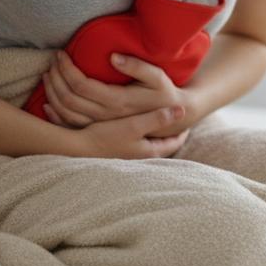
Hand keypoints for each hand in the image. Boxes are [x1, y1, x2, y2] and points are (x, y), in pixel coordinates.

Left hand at [41, 50, 192, 135]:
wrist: (171, 119)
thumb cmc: (164, 93)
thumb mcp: (157, 78)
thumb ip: (137, 66)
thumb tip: (113, 56)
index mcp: (117, 102)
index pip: (82, 85)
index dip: (67, 69)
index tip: (61, 53)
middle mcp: (106, 116)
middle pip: (69, 98)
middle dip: (56, 77)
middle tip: (53, 60)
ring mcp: (100, 126)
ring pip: (65, 112)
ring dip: (52, 92)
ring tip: (48, 74)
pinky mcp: (98, 131)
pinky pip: (69, 125)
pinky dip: (54, 113)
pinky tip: (47, 103)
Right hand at [68, 106, 191, 158]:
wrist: (77, 147)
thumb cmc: (106, 137)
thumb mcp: (135, 126)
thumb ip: (157, 118)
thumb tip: (182, 110)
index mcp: (149, 151)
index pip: (174, 143)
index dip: (182, 131)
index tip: (188, 119)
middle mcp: (140, 154)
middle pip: (162, 143)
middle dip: (170, 131)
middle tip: (177, 117)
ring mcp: (128, 152)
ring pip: (148, 141)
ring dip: (155, 131)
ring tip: (161, 118)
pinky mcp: (116, 147)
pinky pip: (135, 138)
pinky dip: (140, 130)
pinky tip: (137, 119)